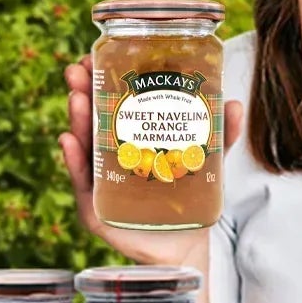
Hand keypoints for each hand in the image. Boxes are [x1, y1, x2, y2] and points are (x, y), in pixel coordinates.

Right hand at [59, 57, 237, 271]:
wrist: (184, 246)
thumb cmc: (188, 199)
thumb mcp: (206, 162)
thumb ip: (221, 135)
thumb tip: (232, 104)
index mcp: (129, 139)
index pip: (110, 103)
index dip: (100, 79)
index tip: (94, 56)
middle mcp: (108, 156)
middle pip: (90, 119)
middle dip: (82, 91)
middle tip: (78, 70)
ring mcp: (98, 182)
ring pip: (82, 146)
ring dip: (76, 119)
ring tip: (76, 97)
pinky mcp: (95, 209)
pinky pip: (81, 181)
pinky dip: (72, 160)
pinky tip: (69, 140)